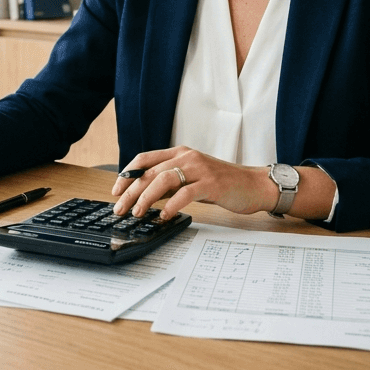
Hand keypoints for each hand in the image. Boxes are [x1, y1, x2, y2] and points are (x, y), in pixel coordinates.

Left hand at [110, 146, 278, 220]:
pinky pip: (185, 193)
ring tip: (138, 212)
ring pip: (164, 179)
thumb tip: (144, 195)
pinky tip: (163, 216)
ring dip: (146, 197)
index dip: (127, 174)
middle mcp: (187, 157)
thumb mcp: (191, 178)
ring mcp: (200, 169)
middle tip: (120, 208)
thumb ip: (170, 183)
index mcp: (179, 153)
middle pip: (150, 171)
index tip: (116, 190)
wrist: (253, 185)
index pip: (144, 158)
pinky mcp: (212, 184)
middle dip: (130, 191)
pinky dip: (171, 205)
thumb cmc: (222, 184)